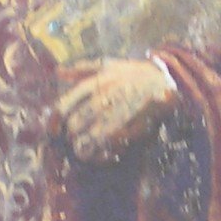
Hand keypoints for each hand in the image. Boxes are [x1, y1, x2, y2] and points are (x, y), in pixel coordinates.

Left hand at [55, 59, 180, 162]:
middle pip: (75, 125)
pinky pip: (109, 148)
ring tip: (85, 151)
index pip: (64, 106)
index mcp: (95, 83)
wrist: (166, 80)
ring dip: (84, 148)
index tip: (54, 130)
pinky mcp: (131, 128)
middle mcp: (103, 98)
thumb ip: (81, 69)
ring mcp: (117, 114)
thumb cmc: (135, 73)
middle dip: (72, 136)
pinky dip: (101, 154)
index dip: (54, 122)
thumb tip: (58, 72)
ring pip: (89, 139)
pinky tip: (101, 155)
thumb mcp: (108, 65)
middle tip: (76, 139)